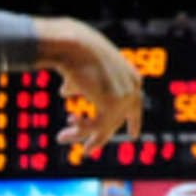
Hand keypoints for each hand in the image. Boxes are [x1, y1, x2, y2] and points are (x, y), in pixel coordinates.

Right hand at [43, 20, 142, 152]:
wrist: (74, 45)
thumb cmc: (74, 52)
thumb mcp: (81, 70)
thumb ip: (78, 84)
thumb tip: (66, 93)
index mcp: (131, 76)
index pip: (135, 104)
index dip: (133, 121)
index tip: (134, 136)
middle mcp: (133, 87)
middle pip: (117, 121)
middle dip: (98, 137)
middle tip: (86, 151)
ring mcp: (125, 97)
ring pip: (105, 127)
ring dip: (80, 134)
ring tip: (60, 138)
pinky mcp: (114, 106)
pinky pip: (97, 127)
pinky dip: (80, 129)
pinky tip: (67, 127)